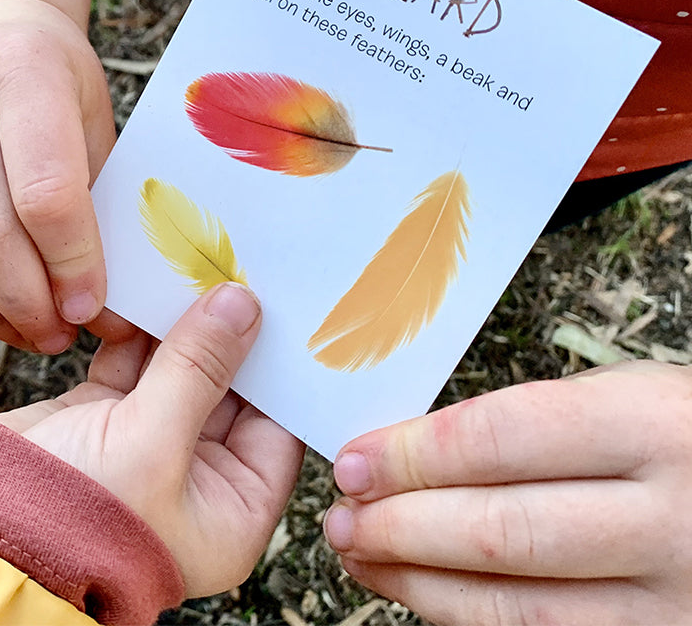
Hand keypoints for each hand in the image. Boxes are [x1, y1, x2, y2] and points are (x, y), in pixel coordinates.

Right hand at [0, 0, 120, 352]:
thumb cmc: (57, 89)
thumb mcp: (95, 126)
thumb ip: (99, 208)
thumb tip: (106, 314)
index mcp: (24, 71)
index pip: (45, 188)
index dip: (71, 262)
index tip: (90, 308)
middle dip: (25, 298)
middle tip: (58, 334)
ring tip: (27, 332)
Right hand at [0, 283, 304, 596]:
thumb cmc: (72, 524)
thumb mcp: (152, 444)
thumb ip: (198, 367)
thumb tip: (240, 306)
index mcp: (228, 511)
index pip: (275, 428)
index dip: (278, 368)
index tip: (279, 308)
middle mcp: (192, 479)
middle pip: (227, 391)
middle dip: (227, 336)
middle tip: (236, 275)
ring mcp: (144, 446)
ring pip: (179, 371)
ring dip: (181, 326)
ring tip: (193, 272)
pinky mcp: (99, 419)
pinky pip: (133, 363)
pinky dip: (136, 330)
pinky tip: (145, 293)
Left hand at [324, 360, 691, 624]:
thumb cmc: (680, 433)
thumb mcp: (622, 396)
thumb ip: (528, 424)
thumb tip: (409, 455)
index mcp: (651, 427)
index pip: (499, 441)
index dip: (412, 456)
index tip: (353, 461)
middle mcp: (671, 521)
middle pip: (501, 533)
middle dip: (402, 527)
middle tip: (341, 518)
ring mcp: (677, 602)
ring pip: (522, 608)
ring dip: (422, 585)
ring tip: (362, 557)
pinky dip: (475, 620)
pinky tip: (427, 593)